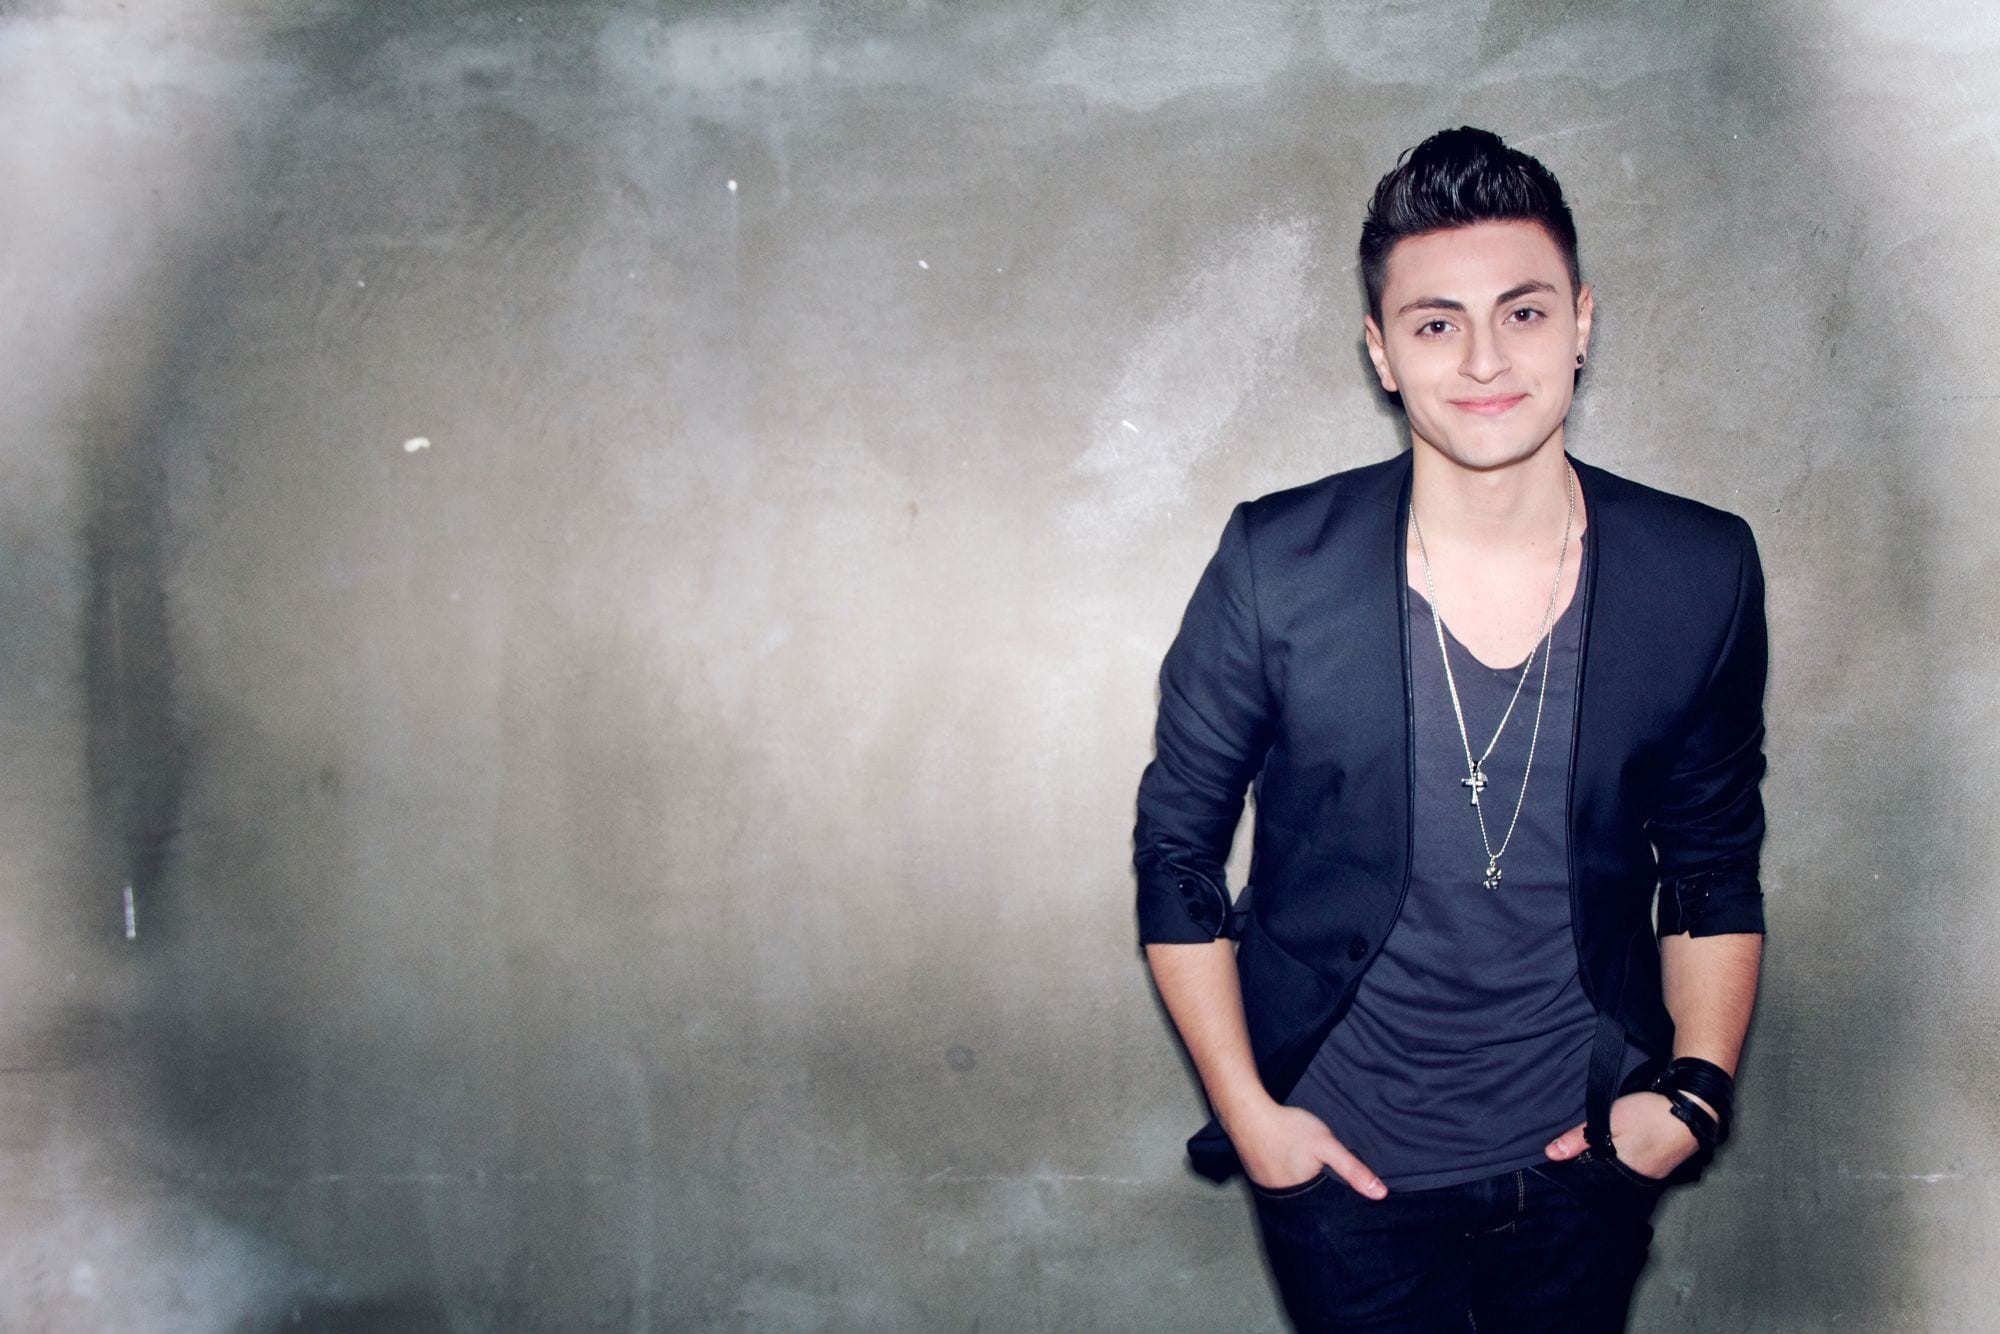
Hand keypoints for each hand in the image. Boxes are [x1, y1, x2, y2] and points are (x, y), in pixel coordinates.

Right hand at [1227, 1099, 1387, 1198]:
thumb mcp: (1326, 1145)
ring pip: (1292, 1192)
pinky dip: (1284, 1176)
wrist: (1247, 1113)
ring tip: (1304, 1169)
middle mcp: (1283, 1198)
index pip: (1325, 1207)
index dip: (1335, 1200)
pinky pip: (1276, 1183)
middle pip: (1308, 1201)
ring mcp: (1267, 1188)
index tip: (1339, 1191)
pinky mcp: (1256, 1176)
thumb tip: (1380, 1194)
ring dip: (1300, 1185)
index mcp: (1303, 1195)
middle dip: (1317, 1193)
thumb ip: (1353, 1169)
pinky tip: (1286, 1162)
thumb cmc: (1287, 1127)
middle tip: (1319, 1174)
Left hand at [1543, 1091, 1699, 1179]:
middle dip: (1595, 1172)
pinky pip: (1638, 1169)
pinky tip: (1620, 1153)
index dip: (1579, 1173)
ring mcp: (1655, 1174)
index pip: (1594, 1183)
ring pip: (1623, 1175)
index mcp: (1624, 1175)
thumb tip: (1550, 1154)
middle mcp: (1641, 1180)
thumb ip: (1579, 1139)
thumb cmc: (1648, 1115)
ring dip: (1611, 1166)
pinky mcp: (1663, 1166)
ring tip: (1597, 1156)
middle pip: (1609, 1181)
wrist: (1692, 1108)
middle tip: (1579, 1159)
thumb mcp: (1608, 1121)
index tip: (1564, 1167)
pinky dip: (1626, 1163)